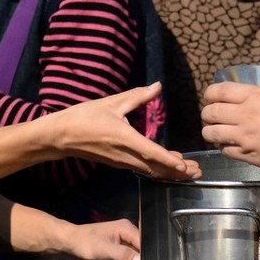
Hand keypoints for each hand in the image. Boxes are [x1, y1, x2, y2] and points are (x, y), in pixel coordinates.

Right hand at [49, 83, 200, 179]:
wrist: (61, 136)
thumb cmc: (84, 117)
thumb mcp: (112, 102)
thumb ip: (138, 96)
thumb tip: (158, 86)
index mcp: (124, 138)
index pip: (151, 152)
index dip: (169, 160)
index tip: (184, 166)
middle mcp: (125, 154)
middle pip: (155, 167)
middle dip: (177, 171)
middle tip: (198, 173)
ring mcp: (121, 161)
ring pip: (150, 169)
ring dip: (169, 171)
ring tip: (189, 172)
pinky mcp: (118, 162)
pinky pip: (142, 168)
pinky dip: (158, 168)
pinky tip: (168, 166)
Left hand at [67, 218, 141, 259]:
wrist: (70, 240)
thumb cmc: (85, 242)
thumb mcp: (104, 249)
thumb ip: (123, 254)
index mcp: (125, 227)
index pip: (143, 241)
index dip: (145, 255)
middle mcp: (126, 229)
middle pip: (141, 246)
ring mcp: (122, 236)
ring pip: (135, 250)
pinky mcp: (118, 243)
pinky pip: (129, 251)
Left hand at [202, 82, 259, 172]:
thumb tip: (259, 100)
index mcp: (255, 96)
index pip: (220, 91)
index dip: (210, 93)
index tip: (210, 96)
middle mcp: (244, 114)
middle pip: (211, 112)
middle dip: (207, 113)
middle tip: (210, 115)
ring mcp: (243, 136)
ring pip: (212, 133)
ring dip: (210, 131)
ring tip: (215, 131)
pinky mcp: (246, 154)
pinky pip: (224, 150)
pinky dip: (223, 147)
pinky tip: (228, 145)